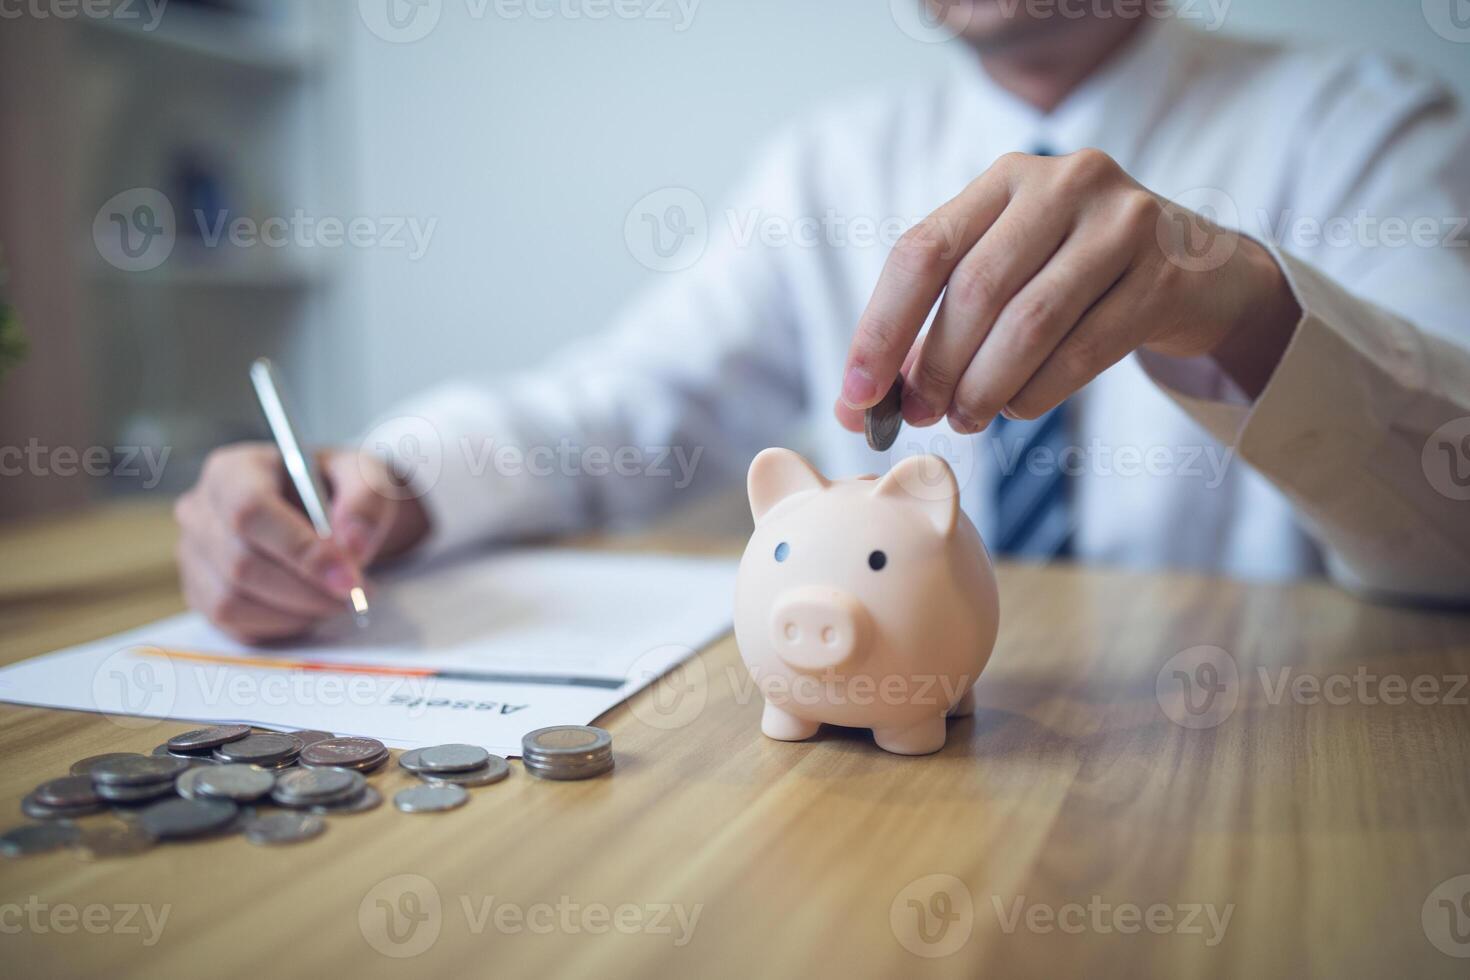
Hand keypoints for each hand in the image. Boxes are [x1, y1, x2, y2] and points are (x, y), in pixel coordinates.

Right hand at [174, 443, 429, 642]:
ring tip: (336, 600)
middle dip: (307, 590)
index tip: (348, 577)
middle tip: (355, 594)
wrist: (324, 512)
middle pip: (240, 563)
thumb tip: (352, 546)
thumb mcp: (365, 477)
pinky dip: (280, 626)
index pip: (249, 511)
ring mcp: (193, 554)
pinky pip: (233, 624)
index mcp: (233, 470)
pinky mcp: (200, 592)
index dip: (299, 549)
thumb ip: (365, 501)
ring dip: (296, 613)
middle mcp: (200, 510)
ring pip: (232, 601)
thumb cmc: (338, 489)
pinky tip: (311, 608)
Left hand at [835, 149, 1299, 433]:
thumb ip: (934, 323)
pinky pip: (1084, 351)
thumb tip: (857, 402)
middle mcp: (1064, 183)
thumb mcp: (1005, 273)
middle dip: (934, 367)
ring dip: (984, 387)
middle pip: (976, 290)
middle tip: (919, 415)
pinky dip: (1036, 393)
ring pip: (1030, 323)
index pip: (923, 251)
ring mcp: (1123, 223)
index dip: (880, 329)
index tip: (857, 395)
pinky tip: (1016, 409)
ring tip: (965, 419)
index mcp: (1006, 179)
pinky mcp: (1164, 275)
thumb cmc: (1072, 278)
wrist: (1195, 271)